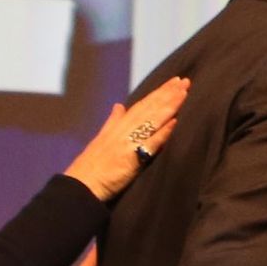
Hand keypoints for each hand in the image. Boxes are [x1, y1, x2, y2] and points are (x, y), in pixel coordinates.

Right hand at [66, 77, 189, 201]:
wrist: (81, 184)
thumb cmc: (91, 165)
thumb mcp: (101, 138)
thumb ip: (112, 122)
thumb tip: (118, 106)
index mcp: (119, 125)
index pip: (143, 104)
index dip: (159, 92)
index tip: (174, 81)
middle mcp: (124, 130)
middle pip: (150, 108)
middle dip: (168, 94)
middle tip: (185, 81)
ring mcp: (128, 142)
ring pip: (152, 120)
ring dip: (169, 106)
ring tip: (183, 93)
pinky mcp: (132, 158)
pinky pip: (150, 143)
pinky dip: (162, 132)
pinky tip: (174, 122)